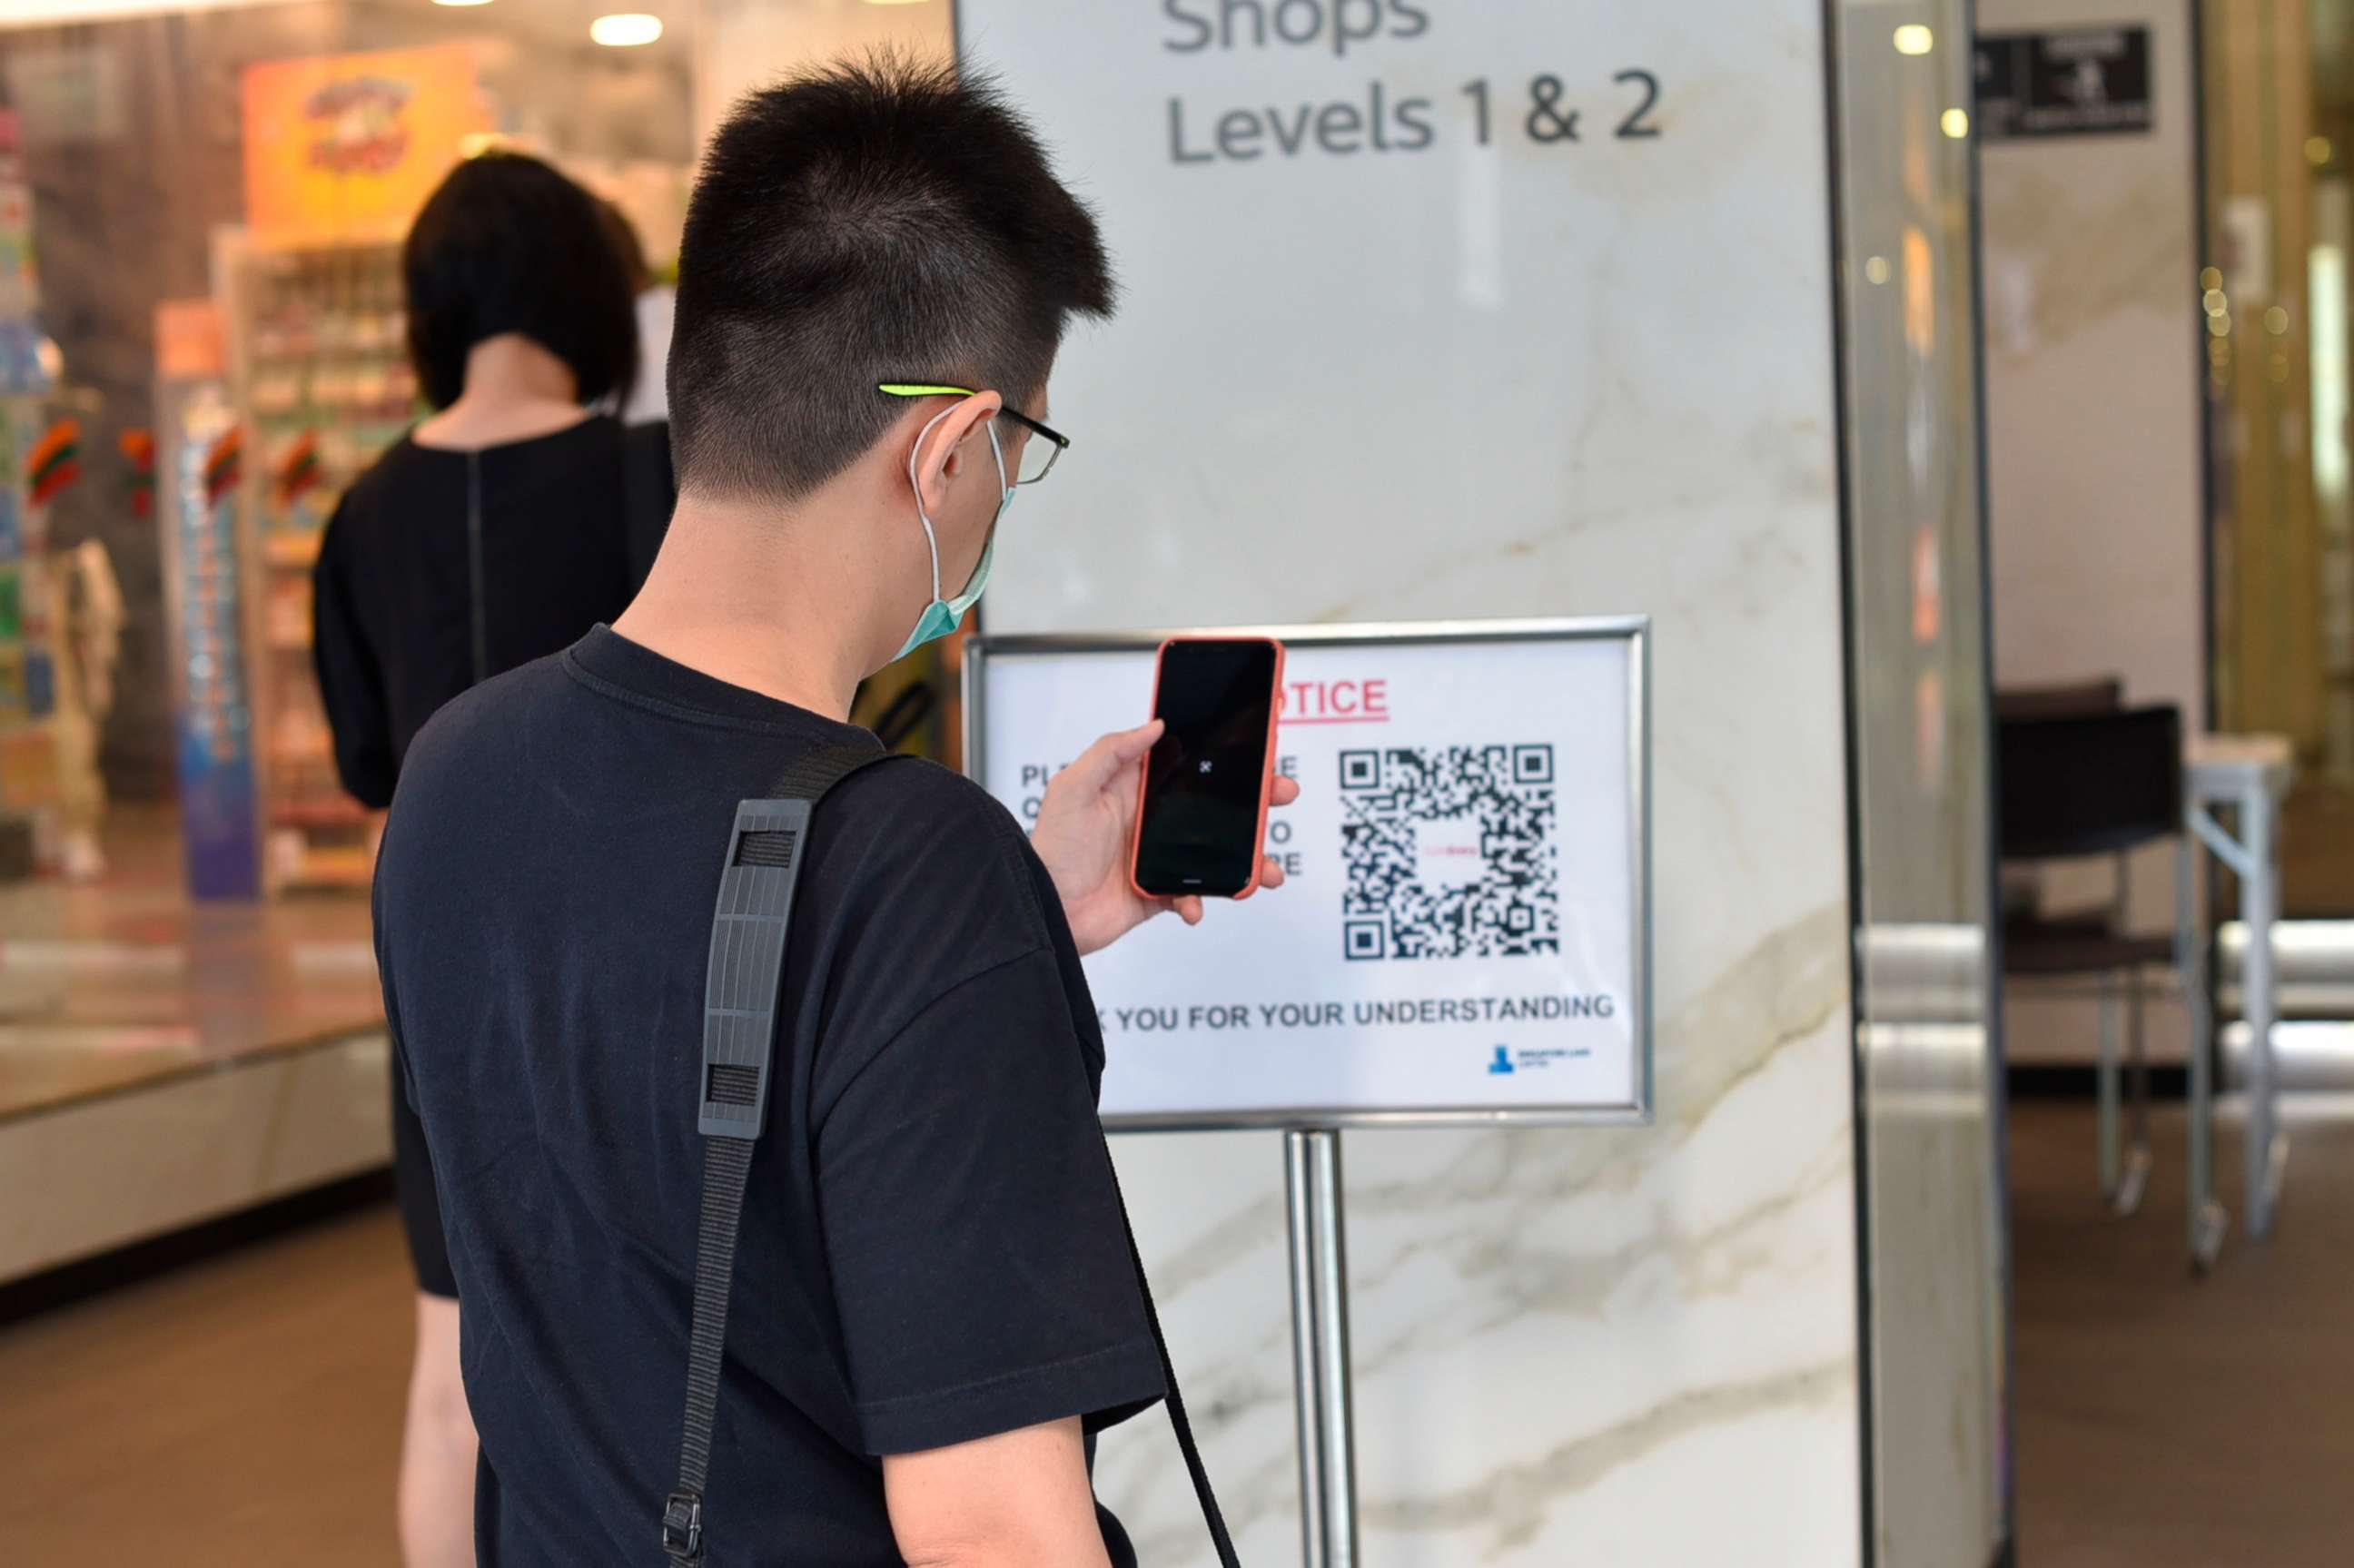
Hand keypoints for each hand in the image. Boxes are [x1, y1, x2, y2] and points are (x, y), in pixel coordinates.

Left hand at [1030, 718, 1300, 956]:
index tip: (1256, 745)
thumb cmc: (1051, 848)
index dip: (1223, 754)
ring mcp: (1159, 857)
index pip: (1188, 764)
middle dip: (1255, 800)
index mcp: (1136, 789)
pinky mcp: (1160, 893)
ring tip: (1269, 870)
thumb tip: (1155, 725)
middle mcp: (1152, 820)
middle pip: (1215, 805)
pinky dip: (1202, 900)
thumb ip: (1112, 752)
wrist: (1046, 910)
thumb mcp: (1073, 787)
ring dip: (1248, 860)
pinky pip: (1195, 893)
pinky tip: (1194, 905)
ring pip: (1218, 852)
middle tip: (1281, 793)